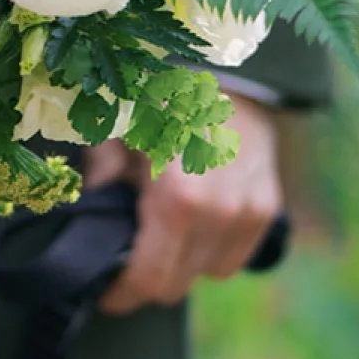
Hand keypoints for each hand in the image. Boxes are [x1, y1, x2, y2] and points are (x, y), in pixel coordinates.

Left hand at [84, 93, 281, 315]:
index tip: (104, 290)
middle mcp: (220, 214)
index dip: (121, 293)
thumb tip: (90, 215)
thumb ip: (101, 175)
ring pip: (208, 274)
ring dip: (183, 264)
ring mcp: (249, 214)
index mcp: (177, 198)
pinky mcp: (269, 209)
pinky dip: (213, 250)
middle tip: (125, 256)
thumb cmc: (162, 90)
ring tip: (162, 230)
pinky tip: (195, 222)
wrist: (230, 66)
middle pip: (176, 286)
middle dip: (147, 278)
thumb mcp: (116, 126)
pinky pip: (235, 256)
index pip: (149, 280)